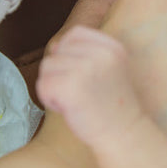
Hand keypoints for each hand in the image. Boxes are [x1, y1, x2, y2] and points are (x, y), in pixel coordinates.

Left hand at [37, 26, 141, 147]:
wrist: (123, 133)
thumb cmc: (112, 106)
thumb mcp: (108, 69)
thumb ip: (85, 54)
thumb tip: (54, 46)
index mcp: (113, 47)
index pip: (75, 34)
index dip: (67, 52)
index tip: (78, 74)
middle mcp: (101, 54)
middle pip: (57, 50)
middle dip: (59, 72)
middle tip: (77, 92)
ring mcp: (86, 69)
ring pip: (47, 67)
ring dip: (53, 86)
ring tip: (73, 100)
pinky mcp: (71, 86)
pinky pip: (43, 85)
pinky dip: (49, 99)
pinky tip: (67, 108)